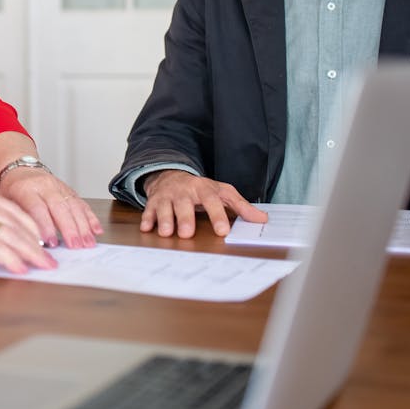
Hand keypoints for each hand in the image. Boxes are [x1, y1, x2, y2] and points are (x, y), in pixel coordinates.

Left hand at [0, 168, 102, 247]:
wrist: (20, 170)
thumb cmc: (12, 190)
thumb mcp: (7, 203)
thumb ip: (19, 220)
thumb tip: (29, 243)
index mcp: (25, 189)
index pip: (37, 208)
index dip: (46, 226)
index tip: (51, 243)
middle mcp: (45, 186)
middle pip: (60, 207)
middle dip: (69, 229)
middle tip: (75, 246)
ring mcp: (59, 187)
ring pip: (74, 206)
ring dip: (83, 226)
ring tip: (87, 243)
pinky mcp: (69, 190)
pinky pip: (82, 203)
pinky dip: (91, 218)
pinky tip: (96, 230)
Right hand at [0, 188, 56, 273]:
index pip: (16, 211)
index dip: (33, 229)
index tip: (44, 242)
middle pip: (18, 225)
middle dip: (38, 245)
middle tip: (50, 260)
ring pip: (12, 237)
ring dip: (31, 254)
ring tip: (43, 267)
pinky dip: (11, 260)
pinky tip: (20, 269)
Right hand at [141, 169, 267, 237]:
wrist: (170, 175)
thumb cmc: (199, 188)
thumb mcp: (222, 192)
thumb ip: (241, 206)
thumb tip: (263, 219)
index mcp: (203, 188)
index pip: (212, 200)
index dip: (217, 215)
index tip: (222, 230)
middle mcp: (184, 191)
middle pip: (184, 203)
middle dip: (185, 218)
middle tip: (187, 234)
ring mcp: (167, 195)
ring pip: (164, 206)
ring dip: (164, 219)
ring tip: (166, 233)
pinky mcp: (153, 201)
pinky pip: (148, 210)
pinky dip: (147, 219)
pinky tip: (146, 228)